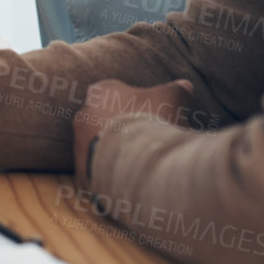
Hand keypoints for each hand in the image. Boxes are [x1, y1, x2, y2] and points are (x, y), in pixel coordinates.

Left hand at [70, 78, 195, 177]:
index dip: (138, 102)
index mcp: (100, 92)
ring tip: (144, 160)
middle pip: (107, 119)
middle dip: (126, 127)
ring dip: (120, 150)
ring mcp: (80, 144)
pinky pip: (100, 170)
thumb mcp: (169, 99)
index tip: (154, 113)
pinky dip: (115, 172)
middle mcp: (83, 115)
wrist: (130, 160)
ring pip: (103, 145)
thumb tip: (184, 85)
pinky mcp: (83, 171)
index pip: (117, 92)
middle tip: (150, 138)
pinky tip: (133, 177)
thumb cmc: (148, 120)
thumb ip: (175, 90)